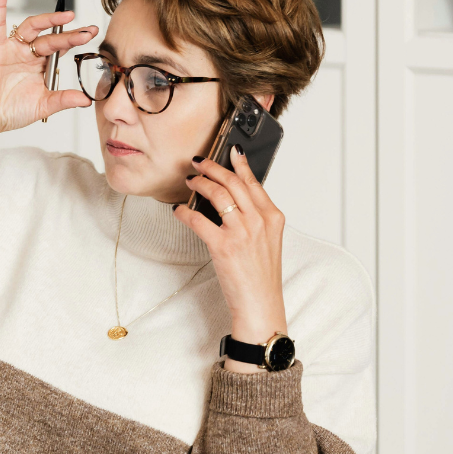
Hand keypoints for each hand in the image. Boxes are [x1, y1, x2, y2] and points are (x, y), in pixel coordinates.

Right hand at [0, 0, 98, 146]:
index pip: (61, 47)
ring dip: (48, 19)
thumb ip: (63, 100)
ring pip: (31, 27)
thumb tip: (87, 100)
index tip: (93, 33)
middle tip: (87, 31)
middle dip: (69, 34)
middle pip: (51, 37)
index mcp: (41, 65)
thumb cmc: (11, 111)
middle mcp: (28, 53)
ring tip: (65, 15)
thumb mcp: (43, 105)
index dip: (76, 39)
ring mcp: (12, 49)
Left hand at [173, 145, 287, 373]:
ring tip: (189, 181)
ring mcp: (242, 232)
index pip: (254, 182)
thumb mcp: (268, 241)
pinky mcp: (223, 246)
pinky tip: (179, 210)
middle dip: (212, 168)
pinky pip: (198, 220)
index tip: (229, 150)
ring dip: (199, 183)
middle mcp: (259, 221)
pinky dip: (185, 211)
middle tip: (198, 162)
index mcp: (273, 217)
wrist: (260, 303)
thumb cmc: (261, 275)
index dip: (238, 164)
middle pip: (233, 182)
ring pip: (217, 194)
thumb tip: (233, 199)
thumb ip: (255, 218)